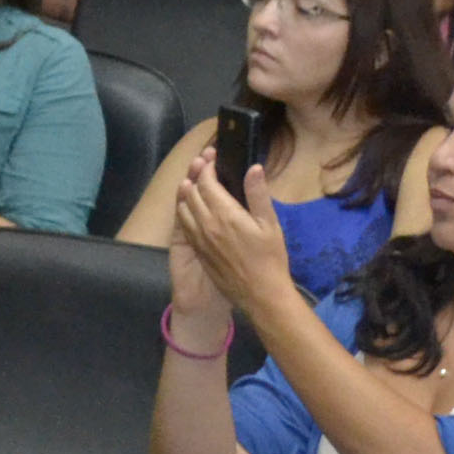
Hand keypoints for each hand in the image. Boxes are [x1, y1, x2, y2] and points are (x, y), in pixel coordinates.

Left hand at [168, 156, 292, 320]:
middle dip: (196, 176)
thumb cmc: (270, 259)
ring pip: (183, 207)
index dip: (207, 167)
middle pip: (191, 192)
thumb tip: (253, 168)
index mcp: (224, 215)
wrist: (260, 294)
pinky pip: (184, 224)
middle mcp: (206, 224)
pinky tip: (194, 207)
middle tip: (205, 166)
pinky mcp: (197, 250)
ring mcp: (199, 238)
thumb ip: (258, 194)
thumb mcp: (269, 224)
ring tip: (196, 184)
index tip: (213, 159)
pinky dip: (186, 210)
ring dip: (188, 193)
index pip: (206, 183)